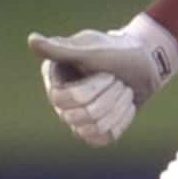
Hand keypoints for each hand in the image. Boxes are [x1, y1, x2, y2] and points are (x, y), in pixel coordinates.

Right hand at [28, 14, 177, 146]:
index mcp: (55, 77)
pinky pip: (104, 138)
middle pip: (82, 115)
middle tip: (119, 81)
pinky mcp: (94, 130)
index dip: (92, 89)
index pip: (63, 99)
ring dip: (118, 107)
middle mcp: (61, 99)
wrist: (145, 63)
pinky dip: (121, 121)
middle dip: (110, 97)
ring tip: (124, 90)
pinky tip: (126, 106)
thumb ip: (61, 49)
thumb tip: (31, 40)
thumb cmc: (117, 51)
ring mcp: (76, 117)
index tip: (108, 73)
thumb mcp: (91, 48)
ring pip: (94, 128)